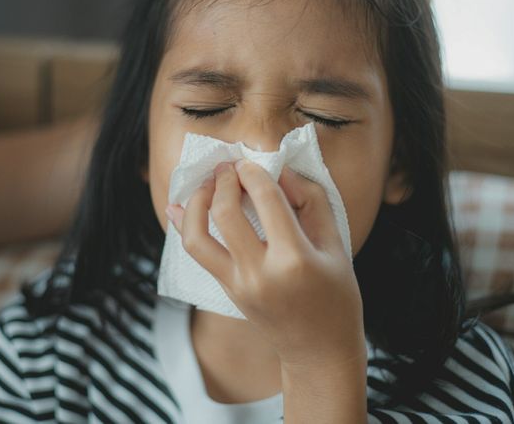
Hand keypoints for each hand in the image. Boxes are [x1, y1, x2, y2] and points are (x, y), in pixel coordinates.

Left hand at [165, 159, 366, 369]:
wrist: (318, 350)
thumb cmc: (336, 294)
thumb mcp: (336, 244)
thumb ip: (311, 201)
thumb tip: (279, 170)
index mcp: (294, 259)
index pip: (266, 200)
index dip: (253, 172)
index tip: (249, 161)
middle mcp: (260, 272)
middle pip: (226, 213)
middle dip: (223, 181)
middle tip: (227, 166)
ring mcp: (238, 284)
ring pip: (197, 237)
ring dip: (196, 203)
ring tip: (207, 184)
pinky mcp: (226, 290)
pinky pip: (197, 254)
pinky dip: (184, 226)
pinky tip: (177, 206)